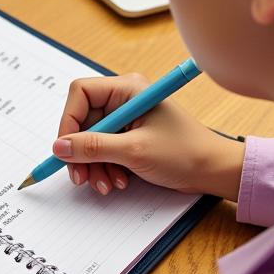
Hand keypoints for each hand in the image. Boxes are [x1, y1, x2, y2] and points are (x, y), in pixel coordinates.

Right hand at [54, 73, 245, 198]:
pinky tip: (117, 181)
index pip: (80, 94)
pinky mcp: (131, 137)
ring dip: (93, 164)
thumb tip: (59, 146)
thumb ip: (93, 147)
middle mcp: (125, 100)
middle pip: (83, 120)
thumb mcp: (134, 151)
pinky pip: (104, 149)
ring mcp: (128, 119)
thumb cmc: (185, 153)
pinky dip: (105, 167)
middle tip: (81, 176)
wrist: (214, 171)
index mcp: (127, 89)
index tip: (66, 149)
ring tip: (105, 184)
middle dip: (81, 151)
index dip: (68, 121)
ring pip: (91, 139)